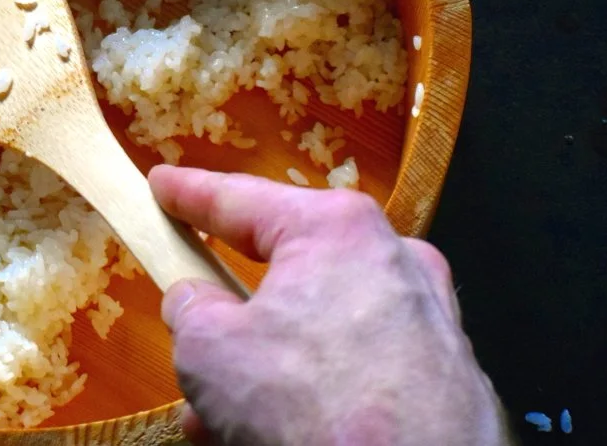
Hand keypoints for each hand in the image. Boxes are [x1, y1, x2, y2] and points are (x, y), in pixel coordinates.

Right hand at [149, 165, 510, 445]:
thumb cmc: (313, 407)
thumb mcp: (210, 349)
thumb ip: (191, 308)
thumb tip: (196, 302)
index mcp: (336, 229)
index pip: (243, 199)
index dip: (190, 194)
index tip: (161, 186)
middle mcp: (393, 261)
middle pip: (287, 272)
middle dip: (231, 310)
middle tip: (189, 327)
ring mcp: (427, 321)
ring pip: (320, 328)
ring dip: (264, 365)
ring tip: (215, 414)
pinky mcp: (445, 379)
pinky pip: (357, 368)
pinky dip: (312, 390)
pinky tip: (267, 432)